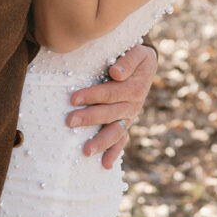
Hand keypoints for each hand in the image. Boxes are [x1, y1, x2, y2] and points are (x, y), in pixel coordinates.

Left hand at [66, 42, 157, 168]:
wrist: (146, 66)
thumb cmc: (136, 57)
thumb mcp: (138, 52)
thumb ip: (128, 61)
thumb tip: (115, 73)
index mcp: (135, 88)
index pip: (111, 93)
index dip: (92, 95)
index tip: (73, 98)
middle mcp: (133, 105)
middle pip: (109, 114)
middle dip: (89, 118)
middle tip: (70, 121)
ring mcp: (129, 117)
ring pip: (115, 131)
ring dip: (101, 142)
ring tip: (86, 151)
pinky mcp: (126, 123)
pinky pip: (121, 140)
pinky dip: (114, 152)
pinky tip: (105, 165)